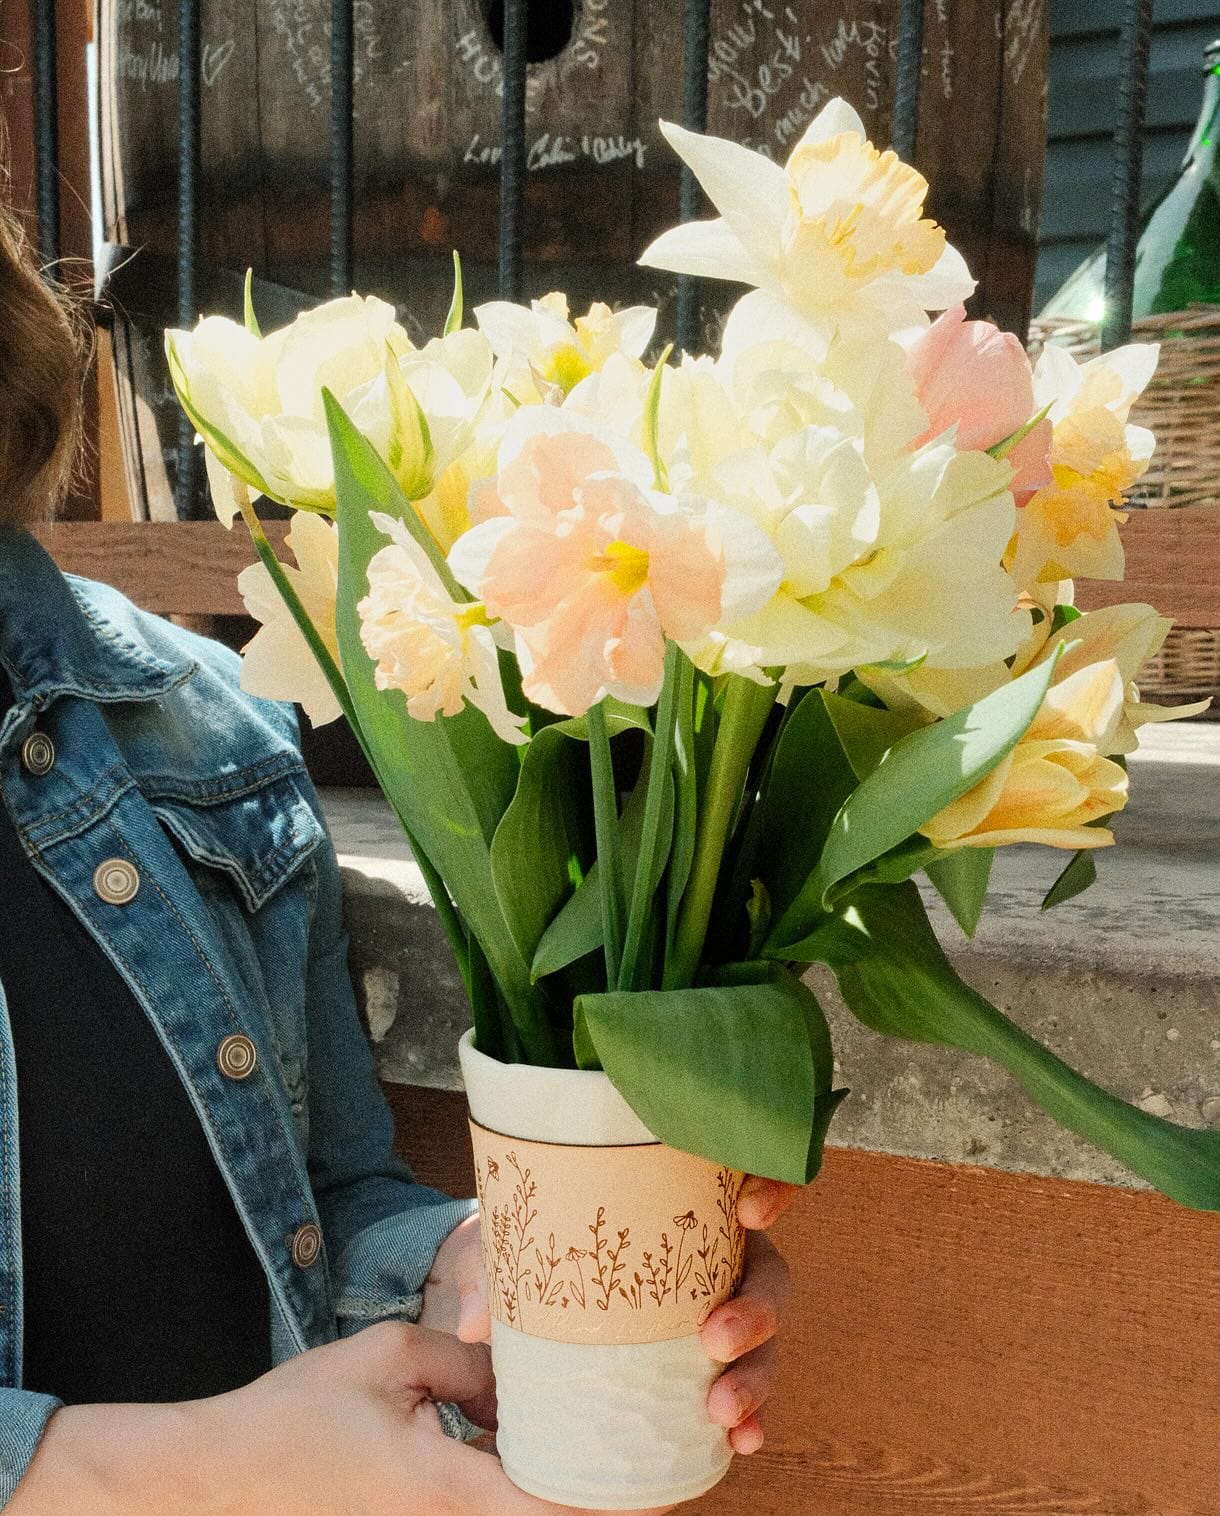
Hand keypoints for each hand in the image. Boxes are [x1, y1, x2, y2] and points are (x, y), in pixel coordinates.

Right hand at [10, 1323, 670, 1515]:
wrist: (224, 1476)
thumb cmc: (300, 1415)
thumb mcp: (391, 1356)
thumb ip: (469, 1362)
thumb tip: (521, 1374)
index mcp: (449, 1493)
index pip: (557, 1511)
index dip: (618, 1498)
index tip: (665, 1472)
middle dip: (599, 1491)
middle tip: (650, 1446)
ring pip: (513, 1513)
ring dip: (556, 1486)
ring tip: (606, 1439)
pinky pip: (481, 1508)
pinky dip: (514, 1481)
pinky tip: (529, 1439)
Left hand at [423, 1178, 796, 1457]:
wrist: (531, 1285)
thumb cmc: (537, 1244)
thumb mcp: (511, 1241)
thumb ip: (491, 1271)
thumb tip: (472, 1324)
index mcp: (684, 1200)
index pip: (747, 1176)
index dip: (769, 1188)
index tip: (746, 1208)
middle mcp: (718, 1253)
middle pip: (768, 1274)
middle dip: (755, 1310)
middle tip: (715, 1339)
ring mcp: (723, 1309)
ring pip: (766, 1339)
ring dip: (755, 1376)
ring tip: (720, 1411)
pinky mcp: (714, 1364)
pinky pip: (750, 1389)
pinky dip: (752, 1416)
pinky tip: (741, 1441)